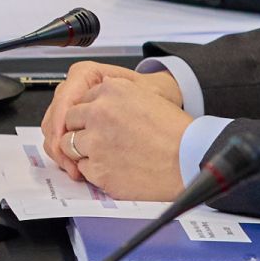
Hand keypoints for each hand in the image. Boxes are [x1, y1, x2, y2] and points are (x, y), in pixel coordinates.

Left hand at [44, 63, 192, 197]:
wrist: (191, 159)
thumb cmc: (176, 132)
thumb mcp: (145, 96)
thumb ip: (116, 95)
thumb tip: (96, 95)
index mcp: (111, 90)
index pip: (80, 99)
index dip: (88, 114)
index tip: (96, 122)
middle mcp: (99, 113)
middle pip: (70, 120)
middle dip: (80, 130)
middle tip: (98, 140)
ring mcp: (95, 142)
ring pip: (68, 145)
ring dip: (82, 151)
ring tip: (106, 154)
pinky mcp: (98, 169)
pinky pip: (82, 169)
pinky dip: (93, 170)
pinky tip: (113, 168)